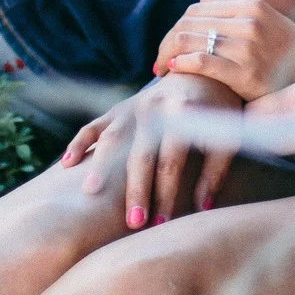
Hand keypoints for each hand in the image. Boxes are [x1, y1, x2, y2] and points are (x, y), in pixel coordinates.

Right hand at [56, 70, 245, 225]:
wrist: (203, 70)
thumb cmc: (218, 110)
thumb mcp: (228, 134)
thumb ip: (215, 170)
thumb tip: (201, 207)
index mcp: (184, 115)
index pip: (171, 162)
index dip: (166, 194)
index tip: (161, 224)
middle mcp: (155, 109)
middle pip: (141, 154)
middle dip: (136, 190)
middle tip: (133, 222)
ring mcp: (133, 107)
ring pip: (113, 138)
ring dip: (102, 165)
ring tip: (91, 192)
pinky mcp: (119, 108)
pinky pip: (94, 125)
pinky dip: (79, 142)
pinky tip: (66, 163)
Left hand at [154, 0, 294, 100]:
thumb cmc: (288, 53)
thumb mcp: (271, 20)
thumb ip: (239, 4)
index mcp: (253, 5)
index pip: (197, 10)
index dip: (177, 26)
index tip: (168, 44)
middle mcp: (249, 22)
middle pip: (189, 24)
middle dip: (167, 42)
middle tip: (157, 61)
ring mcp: (248, 47)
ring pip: (190, 40)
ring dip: (167, 54)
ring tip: (160, 69)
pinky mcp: (245, 72)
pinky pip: (201, 62)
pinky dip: (180, 64)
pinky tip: (171, 70)